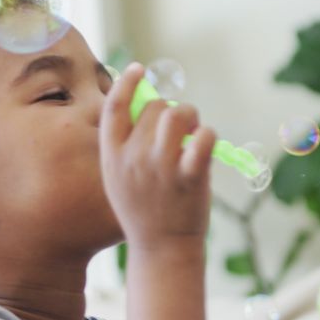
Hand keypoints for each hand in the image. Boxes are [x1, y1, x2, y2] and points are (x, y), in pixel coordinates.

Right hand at [99, 63, 217, 252]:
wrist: (161, 250)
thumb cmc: (142, 211)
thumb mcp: (118, 179)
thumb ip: (125, 146)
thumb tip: (144, 107)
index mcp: (112, 157)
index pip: (114, 108)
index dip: (126, 83)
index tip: (138, 69)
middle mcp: (133, 158)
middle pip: (154, 108)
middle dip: (171, 110)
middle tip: (181, 128)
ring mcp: (160, 168)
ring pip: (178, 114)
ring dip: (191, 116)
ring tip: (194, 132)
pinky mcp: (189, 177)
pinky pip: (203, 137)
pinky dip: (208, 135)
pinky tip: (206, 145)